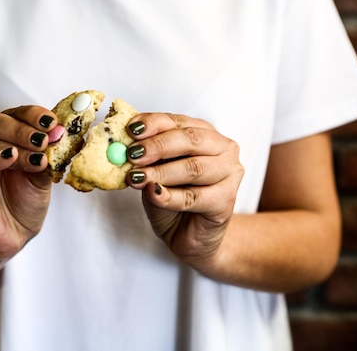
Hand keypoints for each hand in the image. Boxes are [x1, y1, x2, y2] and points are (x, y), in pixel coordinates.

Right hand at [0, 106, 56, 264]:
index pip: (13, 114)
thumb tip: (61, 133)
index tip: (52, 122)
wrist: (13, 234)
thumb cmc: (25, 199)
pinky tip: (11, 158)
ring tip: (38, 157)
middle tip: (44, 139)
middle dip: (22, 129)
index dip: (33, 114)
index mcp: (0, 134)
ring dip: (15, 146)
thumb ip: (49, 154)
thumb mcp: (43, 173)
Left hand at [126, 113, 243, 271]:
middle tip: (133, 154)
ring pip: (194, 168)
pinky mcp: (226, 201)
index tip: (131, 130)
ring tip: (137, 178)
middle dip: (158, 146)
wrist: (190, 235)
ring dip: (161, 172)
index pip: (178, 121)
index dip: (154, 123)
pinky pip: (194, 197)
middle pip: (191, 139)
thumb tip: (126, 148)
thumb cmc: (173, 198)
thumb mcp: (155, 171)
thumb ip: (147, 158)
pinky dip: (170, 196)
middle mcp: (223, 148)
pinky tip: (154, 195)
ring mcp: (229, 174)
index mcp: (205, 133)